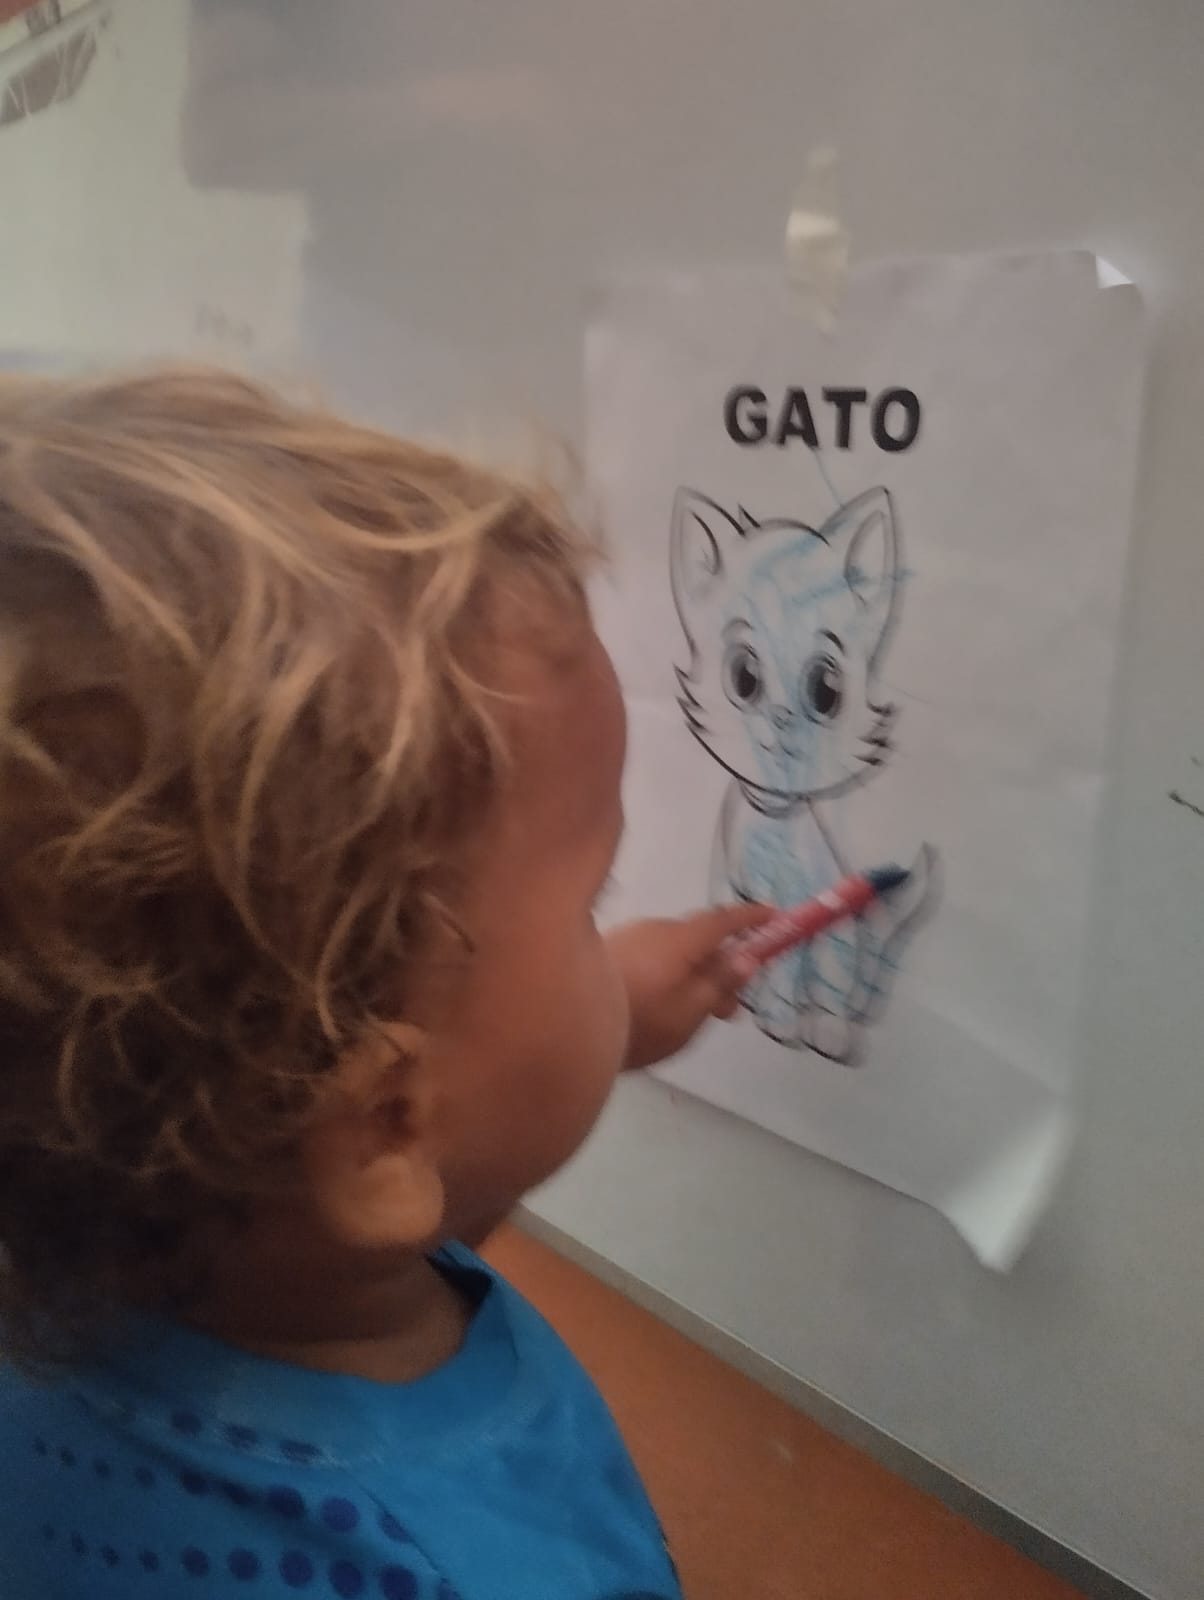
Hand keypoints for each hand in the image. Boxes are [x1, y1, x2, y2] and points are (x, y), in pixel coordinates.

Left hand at [607, 902, 773, 1070]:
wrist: (560, 1027)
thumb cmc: (639, 1024)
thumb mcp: (690, 1014)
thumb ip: (720, 983)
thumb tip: (747, 957)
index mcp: (678, 939)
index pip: (723, 920)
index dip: (752, 919)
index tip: (776, 917)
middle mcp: (653, 928)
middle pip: (699, 937)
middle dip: (722, 965)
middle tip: (733, 1007)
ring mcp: (627, 937)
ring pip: (674, 950)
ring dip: (694, 974)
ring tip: (698, 1016)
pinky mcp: (608, 953)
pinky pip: (652, 956)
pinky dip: (670, 974)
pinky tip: (664, 1006)